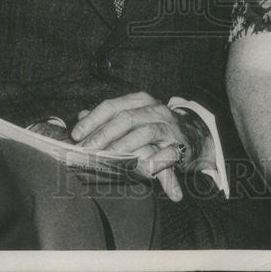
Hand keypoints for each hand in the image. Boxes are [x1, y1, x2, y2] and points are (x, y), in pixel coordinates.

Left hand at [71, 92, 207, 201]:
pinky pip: (168, 153)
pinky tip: (146, 170)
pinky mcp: (181, 145)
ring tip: (109, 160)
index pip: (112, 105)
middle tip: (88, 150)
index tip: (76, 135)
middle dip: (104, 134)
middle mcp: (155, 110)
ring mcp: (169, 126)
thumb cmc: (156, 127)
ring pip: (144, 133)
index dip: (93, 120)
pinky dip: (157, 161)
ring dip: (124, 147)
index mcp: (140, 100)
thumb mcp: (134, 117)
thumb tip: (81, 116)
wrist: (193, 135)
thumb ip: (109, 117)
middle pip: (126, 118)